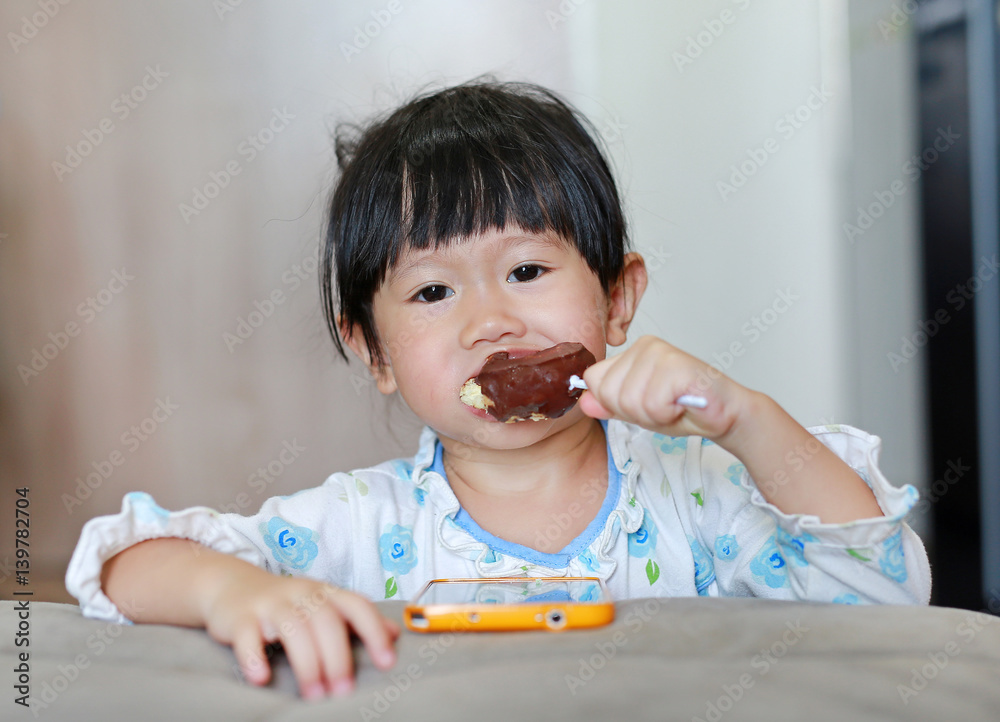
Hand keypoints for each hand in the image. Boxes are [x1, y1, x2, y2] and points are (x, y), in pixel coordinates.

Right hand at [200, 564, 399, 699]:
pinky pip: (246, 635)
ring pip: (292, 628)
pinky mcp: (239, 618)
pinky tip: (262, 678)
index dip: (374, 631)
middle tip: (343, 692)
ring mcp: (269, 604)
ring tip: (313, 695)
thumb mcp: (324, 604)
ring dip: (306, 664)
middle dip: (337, 658)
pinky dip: (254, 657)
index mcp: (325, 593)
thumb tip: (395, 634)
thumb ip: (357, 619)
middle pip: (325, 621)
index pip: (357, 606)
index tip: (387, 663)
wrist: (233, 585)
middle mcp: (301, 594)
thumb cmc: (288, 603)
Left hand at [578, 335, 749, 440]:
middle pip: (608, 393)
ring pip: (629, 400)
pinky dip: (667, 414)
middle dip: (634, 412)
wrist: (726, 414)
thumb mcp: (638, 411)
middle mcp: (643, 346)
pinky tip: (683, 405)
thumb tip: (584, 401)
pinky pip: (652, 404)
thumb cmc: (684, 409)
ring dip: (654, 415)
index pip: (594, 380)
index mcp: (631, 353)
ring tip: (674, 406)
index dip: (614, 403)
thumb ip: (610, 405)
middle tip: (662, 407)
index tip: (642, 405)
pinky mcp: (676, 365)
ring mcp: (660, 353)